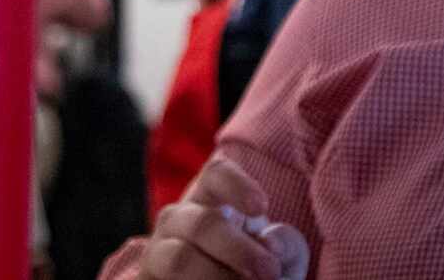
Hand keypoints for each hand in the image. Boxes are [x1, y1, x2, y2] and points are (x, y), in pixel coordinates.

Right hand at [142, 155, 309, 279]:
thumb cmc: (258, 270)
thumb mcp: (282, 255)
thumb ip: (286, 244)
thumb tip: (270, 243)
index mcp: (212, 199)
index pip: (216, 174)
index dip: (236, 185)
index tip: (261, 207)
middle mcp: (179, 220)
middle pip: (203, 223)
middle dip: (240, 251)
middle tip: (270, 272)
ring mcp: (157, 253)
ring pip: (179, 259)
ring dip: (216, 276)